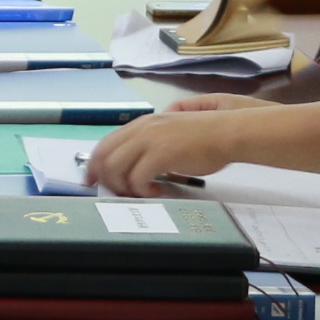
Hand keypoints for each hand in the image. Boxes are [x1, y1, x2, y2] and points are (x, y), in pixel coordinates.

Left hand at [83, 104, 254, 196]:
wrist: (228, 132)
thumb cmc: (205, 136)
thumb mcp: (169, 134)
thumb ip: (149, 143)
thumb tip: (134, 162)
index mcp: (141, 124)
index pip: (105, 144)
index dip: (94, 165)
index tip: (92, 181)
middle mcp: (141, 129)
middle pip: (104, 157)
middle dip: (106, 181)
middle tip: (119, 194)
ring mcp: (150, 140)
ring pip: (116, 169)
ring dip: (124, 187)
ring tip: (141, 193)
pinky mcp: (162, 154)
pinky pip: (137, 178)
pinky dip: (142, 190)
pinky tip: (157, 191)